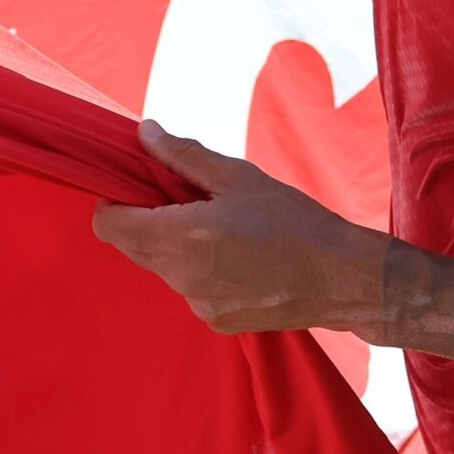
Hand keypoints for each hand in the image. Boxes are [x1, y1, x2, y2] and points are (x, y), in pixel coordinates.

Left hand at [92, 121, 387, 335]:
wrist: (342, 278)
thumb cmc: (294, 221)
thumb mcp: (238, 176)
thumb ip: (182, 156)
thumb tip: (145, 133)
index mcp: (182, 237)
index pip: (110, 226)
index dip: (114, 202)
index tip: (137, 186)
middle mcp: (182, 277)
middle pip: (132, 246)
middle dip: (146, 219)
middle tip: (185, 197)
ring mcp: (198, 303)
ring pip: (163, 267)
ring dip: (175, 244)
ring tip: (222, 226)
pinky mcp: (217, 320)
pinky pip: (190, 288)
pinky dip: (200, 268)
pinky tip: (239, 255)